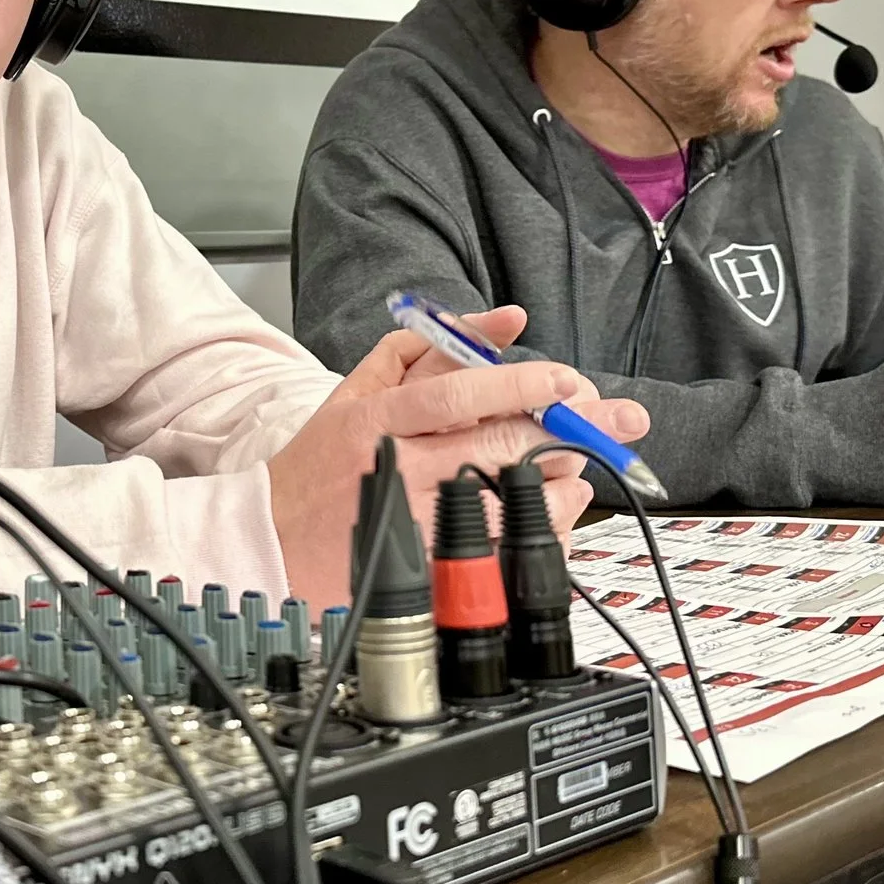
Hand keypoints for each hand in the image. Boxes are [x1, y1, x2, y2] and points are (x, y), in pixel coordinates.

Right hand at [268, 305, 648, 608]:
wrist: (266, 540)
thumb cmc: (318, 463)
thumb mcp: (358, 389)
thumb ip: (428, 346)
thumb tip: (506, 320)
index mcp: (377, 418)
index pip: (460, 393)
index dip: (522, 386)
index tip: (567, 382)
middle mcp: (396, 467)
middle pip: (495, 444)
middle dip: (568, 430)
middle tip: (616, 419)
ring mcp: (411, 520)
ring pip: (504, 499)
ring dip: (559, 481)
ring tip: (584, 464)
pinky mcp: (422, 563)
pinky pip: (495, 545)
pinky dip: (536, 527)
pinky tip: (556, 509)